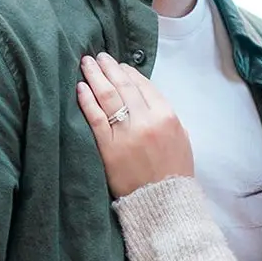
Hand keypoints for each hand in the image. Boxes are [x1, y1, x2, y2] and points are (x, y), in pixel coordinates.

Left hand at [77, 53, 193, 198]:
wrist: (164, 203)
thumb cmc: (174, 173)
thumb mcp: (181, 138)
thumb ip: (165, 116)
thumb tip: (145, 97)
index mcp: (167, 116)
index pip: (144, 85)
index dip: (128, 72)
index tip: (119, 65)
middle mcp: (147, 121)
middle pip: (124, 85)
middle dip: (109, 67)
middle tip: (98, 57)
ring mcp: (127, 134)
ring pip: (108, 96)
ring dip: (95, 76)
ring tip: (86, 64)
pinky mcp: (109, 148)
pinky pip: (95, 118)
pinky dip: (87, 100)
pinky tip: (80, 88)